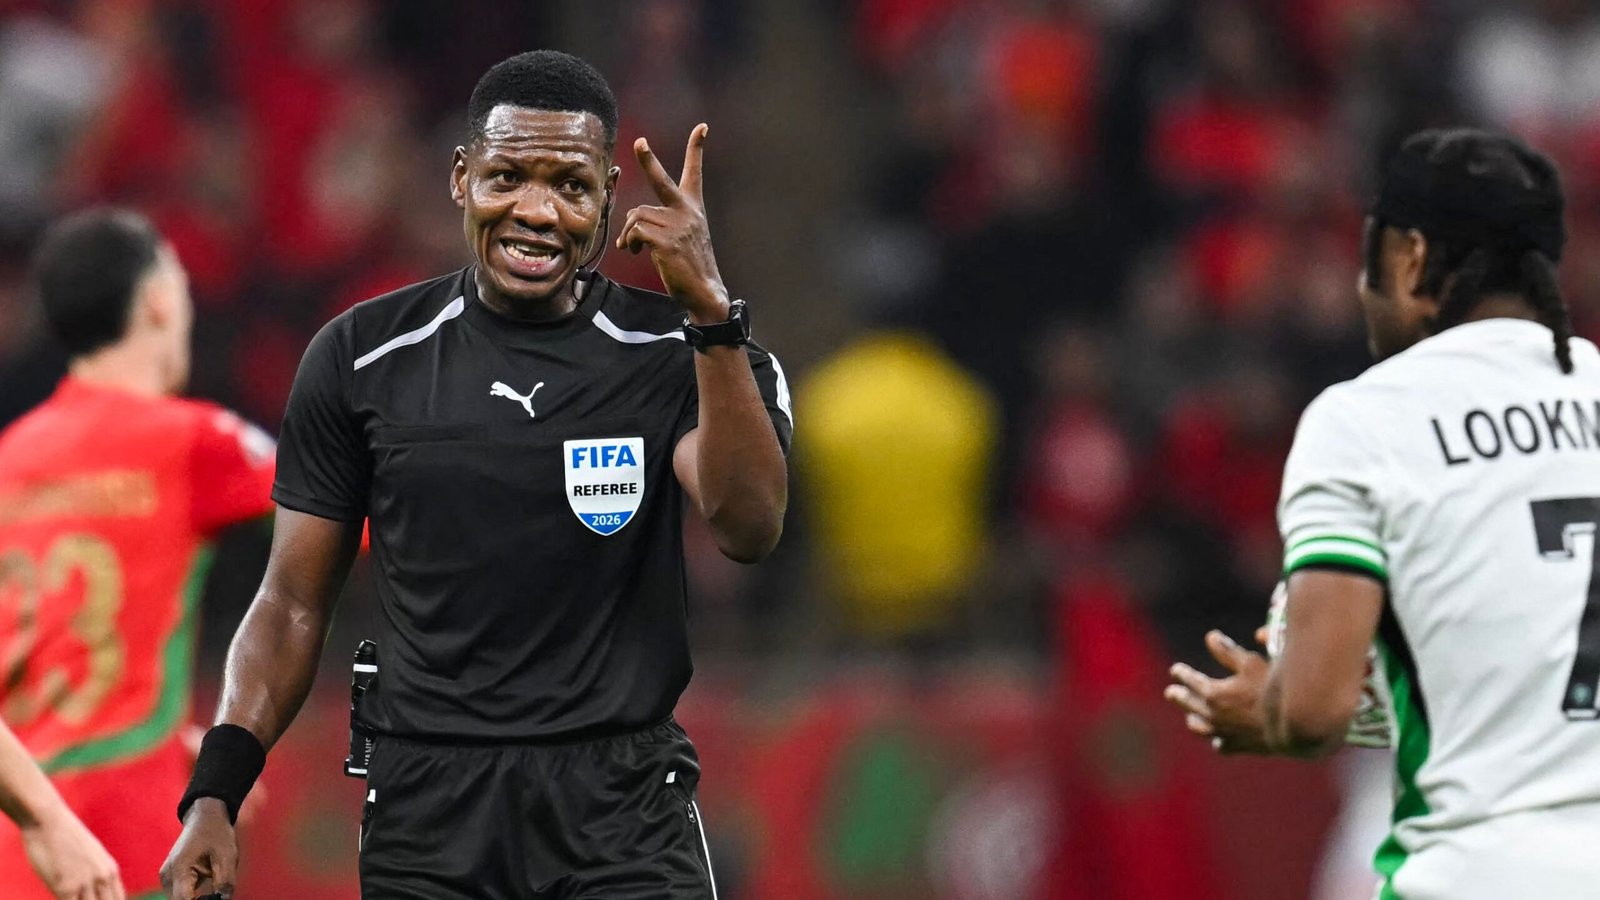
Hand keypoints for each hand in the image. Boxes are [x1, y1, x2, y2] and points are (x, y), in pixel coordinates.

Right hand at [20, 806, 124, 899]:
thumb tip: (90, 891)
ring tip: (70, 895)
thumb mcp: (89, 854)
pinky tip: (59, 896)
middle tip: (81, 899)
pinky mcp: (66, 888)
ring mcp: (85, 883)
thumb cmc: (63, 836)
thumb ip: (94, 873)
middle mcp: (102, 877)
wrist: (48, 820)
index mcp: (110, 870)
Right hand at [159, 799, 236, 898]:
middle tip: (217, 894)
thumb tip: (223, 899)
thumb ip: (225, 881)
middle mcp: (167, 876)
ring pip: (180, 899)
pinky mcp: (170, 877)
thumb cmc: (216, 832)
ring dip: (195, 898)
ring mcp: (166, 877)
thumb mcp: (226, 855)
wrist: (205, 816)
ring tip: (212, 888)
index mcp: (179, 870)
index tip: (215, 899)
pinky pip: (180, 893)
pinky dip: (192, 894)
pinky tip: (205, 887)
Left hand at [617, 124, 728, 321]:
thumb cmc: (690, 266)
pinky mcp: (665, 240)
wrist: (704, 290)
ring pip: (636, 215)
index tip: (702, 127)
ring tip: (632, 247)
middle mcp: (687, 211)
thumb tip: (630, 230)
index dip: (697, 148)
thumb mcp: (683, 238)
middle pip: (661, 180)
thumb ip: (662, 224)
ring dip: (628, 232)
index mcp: (693, 208)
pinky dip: (628, 242)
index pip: (694, 172)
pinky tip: (634, 252)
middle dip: (648, 160)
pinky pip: (634, 231)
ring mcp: (677, 225)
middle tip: (640, 143)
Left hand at [1164, 630, 1272, 754]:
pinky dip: (1217, 741)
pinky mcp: (1239, 746)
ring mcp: (1224, 733)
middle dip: (1180, 697)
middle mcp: (1213, 715)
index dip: (1182, 674)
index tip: (1175, 670)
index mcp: (1212, 693)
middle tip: (1171, 693)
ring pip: (1201, 728)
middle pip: (1190, 705)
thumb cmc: (1271, 689)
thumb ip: (1228, 651)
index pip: (1191, 681)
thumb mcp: (1250, 663)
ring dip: (1194, 720)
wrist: (1291, 724)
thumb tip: (1210, 637)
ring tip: (1190, 718)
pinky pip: (1221, 745)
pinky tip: (1218, 740)